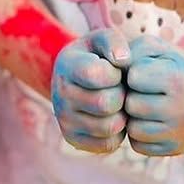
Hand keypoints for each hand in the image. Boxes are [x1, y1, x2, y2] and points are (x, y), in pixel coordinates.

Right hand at [50, 29, 130, 154]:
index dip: (115, 73)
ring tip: (117, 102)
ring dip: (121, 115)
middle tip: (120, 89)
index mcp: (66, 66)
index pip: (97, 75)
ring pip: (109, 127)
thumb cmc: (95, 56)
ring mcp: (64, 120)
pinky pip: (107, 144)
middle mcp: (59, 95)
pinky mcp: (73, 139)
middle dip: (121, 95)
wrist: (76, 78)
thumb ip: (114, 41)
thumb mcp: (102, 39)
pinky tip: (112, 116)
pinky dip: (117, 133)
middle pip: (106, 104)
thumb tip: (123, 61)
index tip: (115, 70)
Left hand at [123, 37, 183, 156]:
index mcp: (182, 80)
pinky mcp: (177, 149)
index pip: (134, 78)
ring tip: (148, 103)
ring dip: (133, 116)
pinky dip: (139, 132)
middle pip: (132, 106)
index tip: (145, 71)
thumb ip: (128, 52)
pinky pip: (139, 145)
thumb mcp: (149, 47)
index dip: (133, 72)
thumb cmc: (164, 62)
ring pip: (133, 129)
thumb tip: (111, 71)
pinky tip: (151, 119)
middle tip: (145, 90)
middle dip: (132, 95)